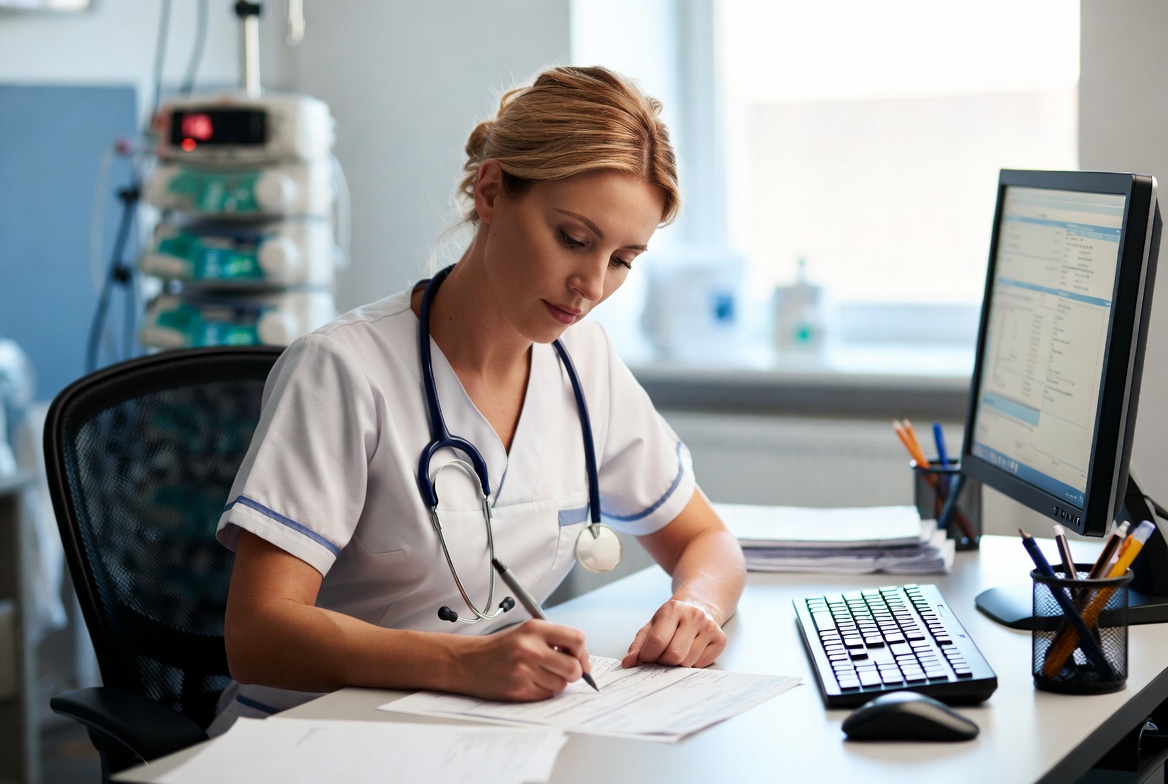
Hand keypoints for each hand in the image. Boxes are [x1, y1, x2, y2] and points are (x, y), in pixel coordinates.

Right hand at [459, 619, 589, 701]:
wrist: (466, 662)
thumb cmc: (499, 648)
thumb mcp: (525, 633)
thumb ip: (553, 640)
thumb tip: (582, 659)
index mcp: (534, 629)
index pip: (576, 638)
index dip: (583, 653)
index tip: (582, 660)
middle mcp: (530, 648)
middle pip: (573, 667)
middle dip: (574, 673)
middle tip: (565, 671)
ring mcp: (524, 670)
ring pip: (561, 684)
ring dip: (556, 682)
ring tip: (539, 674)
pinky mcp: (519, 689)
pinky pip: (546, 695)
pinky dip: (543, 691)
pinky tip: (529, 682)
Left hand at [622, 598, 726, 668]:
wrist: (700, 604)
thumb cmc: (673, 618)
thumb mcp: (653, 624)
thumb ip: (639, 644)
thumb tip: (628, 663)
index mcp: (672, 609)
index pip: (657, 642)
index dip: (647, 657)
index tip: (645, 659)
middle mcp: (694, 616)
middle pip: (674, 655)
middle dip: (663, 662)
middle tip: (661, 658)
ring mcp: (710, 627)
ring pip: (688, 663)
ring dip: (678, 665)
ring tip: (677, 651)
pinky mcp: (721, 639)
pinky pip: (701, 665)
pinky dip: (692, 664)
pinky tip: (691, 651)